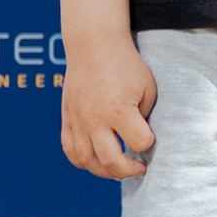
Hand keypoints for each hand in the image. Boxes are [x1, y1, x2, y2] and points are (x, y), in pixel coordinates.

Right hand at [62, 30, 157, 180]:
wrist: (94, 44)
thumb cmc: (126, 65)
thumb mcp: (146, 88)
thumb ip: (144, 117)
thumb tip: (140, 141)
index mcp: (118, 109)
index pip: (139, 142)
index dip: (148, 142)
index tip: (149, 134)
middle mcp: (95, 118)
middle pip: (110, 161)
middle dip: (128, 170)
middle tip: (139, 168)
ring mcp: (78, 120)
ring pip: (86, 161)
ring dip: (104, 172)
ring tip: (117, 170)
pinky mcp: (67, 117)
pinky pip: (69, 150)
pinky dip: (82, 162)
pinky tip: (95, 162)